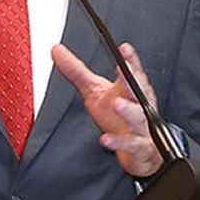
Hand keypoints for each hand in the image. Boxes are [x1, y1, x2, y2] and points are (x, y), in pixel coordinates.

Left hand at [51, 42, 163, 177]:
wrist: (137, 150)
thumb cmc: (117, 117)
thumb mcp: (94, 91)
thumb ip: (77, 72)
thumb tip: (57, 50)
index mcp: (131, 89)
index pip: (132, 71)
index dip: (130, 59)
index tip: (124, 48)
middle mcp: (140, 105)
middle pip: (139, 90)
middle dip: (132, 79)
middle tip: (123, 68)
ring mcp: (142, 127)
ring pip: (138, 117)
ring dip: (129, 110)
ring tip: (117, 103)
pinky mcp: (140, 147)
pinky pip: (131, 145)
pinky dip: (119, 142)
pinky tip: (105, 139)